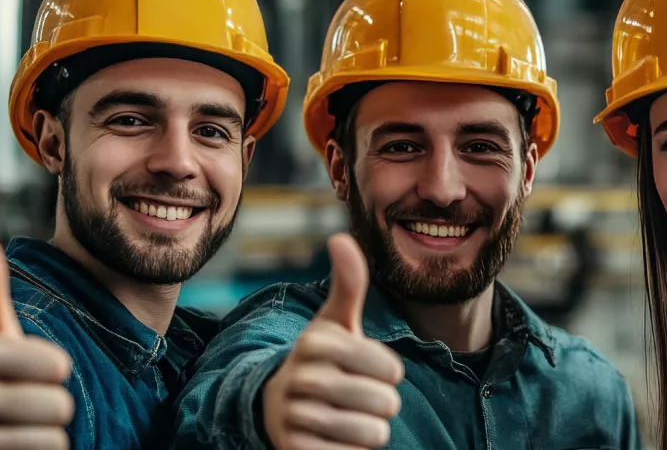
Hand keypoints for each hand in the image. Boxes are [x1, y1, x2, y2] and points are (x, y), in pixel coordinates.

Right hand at [263, 234, 404, 449]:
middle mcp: (302, 376)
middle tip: (362, 399)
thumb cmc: (323, 360)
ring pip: (372, 433)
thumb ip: (348, 284)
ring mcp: (295, 415)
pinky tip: (336, 438)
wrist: (276, 405)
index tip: (370, 370)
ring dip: (371, 431)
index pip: (390, 369)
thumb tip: (340, 236)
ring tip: (351, 418)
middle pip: (384, 402)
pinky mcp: (294, 449)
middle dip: (383, 405)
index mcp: (318, 342)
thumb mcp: (335, 323)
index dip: (390, 374)